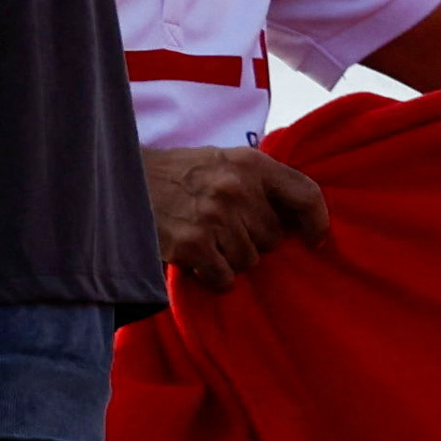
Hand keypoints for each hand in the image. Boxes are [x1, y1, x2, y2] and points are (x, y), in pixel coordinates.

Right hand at [144, 143, 325, 290]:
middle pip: (273, 238)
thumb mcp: (223, 162)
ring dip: (231, 259)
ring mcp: (214, 217)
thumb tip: (298, 220)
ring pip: (249, 261)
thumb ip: (260, 183)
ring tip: (207, 241)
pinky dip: (213, 277)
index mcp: (250, 164)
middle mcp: (236, 188)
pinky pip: (224, 278)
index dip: (317, 222)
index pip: (305, 194)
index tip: (316, 240)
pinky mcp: (192, 244)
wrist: (122, 178)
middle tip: (226, 230)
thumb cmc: (179, 173)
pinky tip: (197, 261)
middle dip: (253, 240)